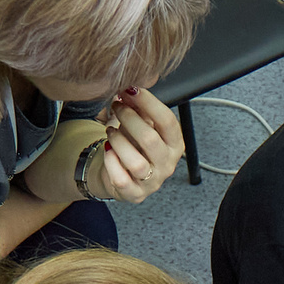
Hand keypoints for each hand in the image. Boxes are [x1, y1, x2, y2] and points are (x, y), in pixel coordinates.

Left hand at [94, 87, 184, 203]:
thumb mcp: (142, 125)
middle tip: (117, 107)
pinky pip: (121, 179)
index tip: (131, 90)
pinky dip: (111, 162)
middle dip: (129, 118)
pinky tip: (108, 150)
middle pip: (150, 140)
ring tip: (110, 131)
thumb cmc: (135, 146)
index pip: (167, 122)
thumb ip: (139, 108)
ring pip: (135, 162)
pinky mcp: (135, 194)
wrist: (123, 174)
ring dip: (118, 141)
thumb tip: (128, 89)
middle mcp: (167, 164)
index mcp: (175, 144)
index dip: (148, 103)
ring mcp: (152, 182)